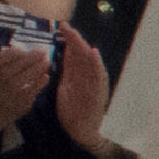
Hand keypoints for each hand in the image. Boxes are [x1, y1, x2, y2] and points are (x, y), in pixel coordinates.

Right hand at [0, 21, 50, 143]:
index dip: (9, 55)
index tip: (20, 49)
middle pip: (11, 71)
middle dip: (29, 60)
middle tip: (42, 51)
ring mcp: (4, 99)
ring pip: (22, 82)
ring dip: (37, 70)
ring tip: (47, 61)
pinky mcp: (16, 108)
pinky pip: (29, 94)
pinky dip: (38, 84)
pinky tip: (45, 76)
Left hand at [51, 21, 114, 156]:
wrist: (80, 132)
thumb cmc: (72, 112)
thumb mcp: (65, 88)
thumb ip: (66, 71)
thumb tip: (59, 55)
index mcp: (77, 75)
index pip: (74, 53)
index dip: (69, 40)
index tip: (60, 28)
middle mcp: (87, 76)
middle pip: (82, 53)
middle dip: (74, 39)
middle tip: (65, 26)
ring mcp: (94, 83)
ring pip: (89, 61)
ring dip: (83, 47)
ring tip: (76, 35)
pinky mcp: (99, 92)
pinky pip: (98, 75)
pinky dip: (96, 64)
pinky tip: (93, 53)